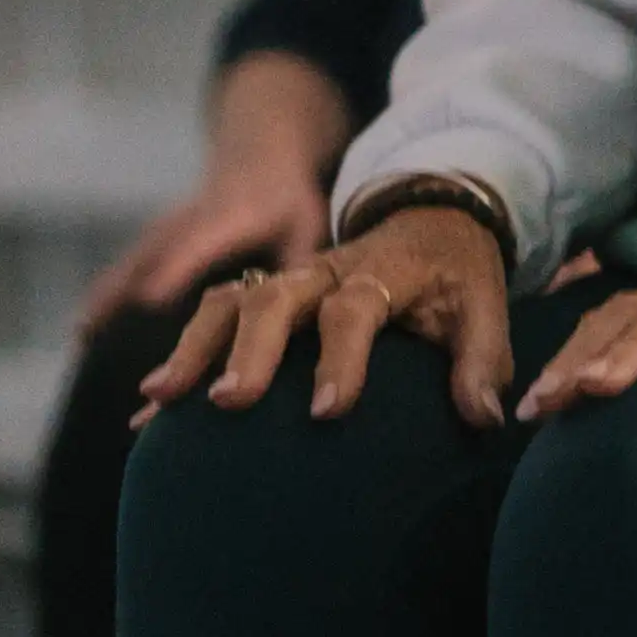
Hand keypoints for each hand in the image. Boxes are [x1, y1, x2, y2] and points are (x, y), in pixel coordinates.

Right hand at [81, 150, 330, 332]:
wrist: (258, 151)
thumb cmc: (289, 199)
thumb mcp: (307, 225)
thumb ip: (300, 266)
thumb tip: (304, 318)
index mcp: (231, 214)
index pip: (199, 241)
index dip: (175, 267)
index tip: (149, 297)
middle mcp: (190, 219)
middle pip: (151, 255)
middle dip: (125, 292)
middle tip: (94, 330)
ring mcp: (167, 226)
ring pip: (132, 261)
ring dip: (107, 297)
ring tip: (82, 335)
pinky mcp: (156, 237)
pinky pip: (128, 266)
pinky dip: (106, 294)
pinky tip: (84, 328)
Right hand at [145, 202, 519, 428]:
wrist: (429, 218)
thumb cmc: (457, 277)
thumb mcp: (485, 307)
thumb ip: (481, 361)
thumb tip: (487, 418)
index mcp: (380, 273)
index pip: (355, 310)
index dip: (343, 359)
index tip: (328, 412)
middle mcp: (323, 273)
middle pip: (274, 300)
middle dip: (248, 351)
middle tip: (229, 402)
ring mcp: (285, 282)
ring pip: (227, 303)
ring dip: (192, 349)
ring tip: (161, 399)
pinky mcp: (262, 297)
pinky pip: (208, 319)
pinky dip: (180, 362)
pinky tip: (148, 414)